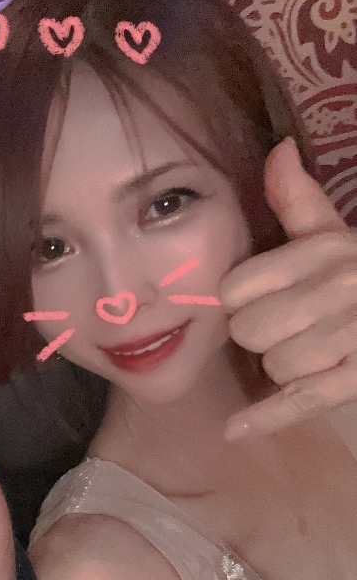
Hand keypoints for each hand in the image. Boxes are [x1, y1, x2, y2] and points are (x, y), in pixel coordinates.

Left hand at [220, 137, 356, 439]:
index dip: (240, 303)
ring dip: (284, 369)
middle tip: (288, 330)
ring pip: (274, 366)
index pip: (235, 289)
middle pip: (248, 331)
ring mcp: (350, 334)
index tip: (258, 302)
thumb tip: (278, 149)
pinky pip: (300, 399)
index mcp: (322, 253)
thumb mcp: (338, 234)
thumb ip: (299, 199)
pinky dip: (266, 418)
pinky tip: (235, 430)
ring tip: (314, 353)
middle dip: (260, 337)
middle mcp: (336, 289)